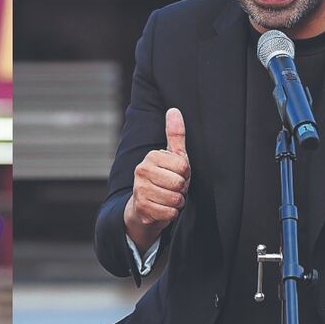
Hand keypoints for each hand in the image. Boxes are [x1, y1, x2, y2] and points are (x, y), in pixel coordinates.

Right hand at [124, 108, 190, 251]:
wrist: (145, 207)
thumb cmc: (164, 179)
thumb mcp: (173, 157)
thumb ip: (175, 134)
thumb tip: (174, 109)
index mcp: (151, 156)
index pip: (183, 166)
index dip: (185, 174)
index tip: (176, 175)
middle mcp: (141, 170)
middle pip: (179, 183)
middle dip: (181, 189)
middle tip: (172, 188)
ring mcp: (139, 189)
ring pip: (174, 198)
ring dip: (176, 202)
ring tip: (168, 198)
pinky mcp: (141, 207)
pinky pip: (169, 213)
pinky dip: (170, 214)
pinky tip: (163, 209)